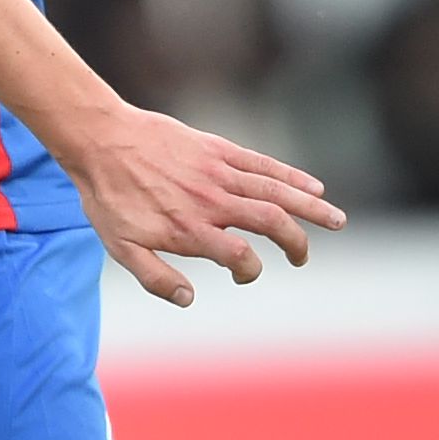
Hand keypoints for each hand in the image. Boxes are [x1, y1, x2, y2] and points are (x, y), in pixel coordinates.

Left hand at [57, 104, 344, 305]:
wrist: (101, 140)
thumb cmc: (109, 197)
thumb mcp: (121, 248)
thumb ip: (155, 278)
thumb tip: (189, 299)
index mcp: (190, 229)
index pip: (240, 256)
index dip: (251, 270)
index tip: (245, 273)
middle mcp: (212, 201)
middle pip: (271, 221)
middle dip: (296, 242)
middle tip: (302, 259)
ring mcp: (218, 172)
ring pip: (276, 190)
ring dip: (311, 208)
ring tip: (336, 221)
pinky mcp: (219, 149)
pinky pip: (262, 163)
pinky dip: (291, 175)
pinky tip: (314, 187)